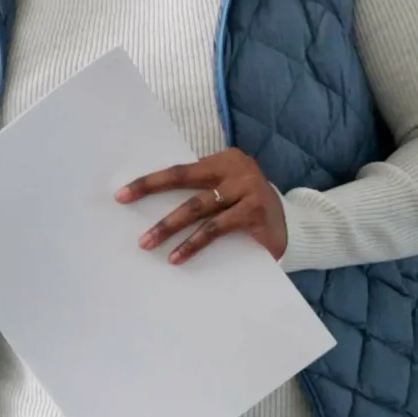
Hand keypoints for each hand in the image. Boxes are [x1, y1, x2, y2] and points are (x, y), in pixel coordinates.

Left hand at [119, 148, 288, 263]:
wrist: (295, 229)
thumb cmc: (250, 211)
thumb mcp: (226, 194)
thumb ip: (201, 192)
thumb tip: (152, 205)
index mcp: (225, 159)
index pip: (180, 169)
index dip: (150, 182)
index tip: (122, 194)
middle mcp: (237, 168)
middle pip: (184, 180)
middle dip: (151, 192)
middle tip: (124, 203)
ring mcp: (247, 188)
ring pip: (197, 208)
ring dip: (168, 226)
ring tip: (147, 243)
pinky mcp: (254, 211)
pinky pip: (216, 228)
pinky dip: (194, 243)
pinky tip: (178, 257)